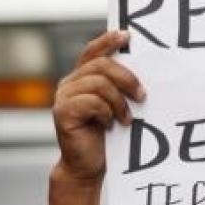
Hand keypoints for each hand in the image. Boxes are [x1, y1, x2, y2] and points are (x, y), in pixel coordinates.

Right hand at [52, 30, 144, 185]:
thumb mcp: (115, 109)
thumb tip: (142, 74)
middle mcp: (69, 84)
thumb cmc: (106, 140)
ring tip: (127, 119)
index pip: (92, 52)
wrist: (88, 168)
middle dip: (126, 78)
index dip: (108, 41)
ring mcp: (63, 97)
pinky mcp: (62, 113)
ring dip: (119, 101)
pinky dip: (106, 112)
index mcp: (81, 79)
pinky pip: (92, 102)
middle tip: (142, 95)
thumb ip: (118, 90)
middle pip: (100, 65)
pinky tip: (111, 125)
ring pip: (98, 83)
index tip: (127, 36)